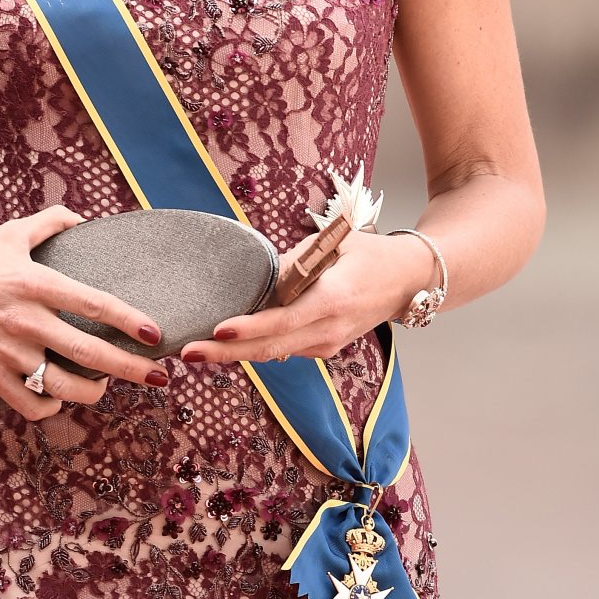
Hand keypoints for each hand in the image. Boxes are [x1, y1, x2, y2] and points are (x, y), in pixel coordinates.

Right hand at [0, 205, 170, 419]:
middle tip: (158, 376)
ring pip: (64, 387)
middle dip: (130, 369)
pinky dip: (51, 408)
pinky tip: (60, 400)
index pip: (93, 304)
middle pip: (89, 353)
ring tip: (107, 386)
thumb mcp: (8, 233)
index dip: (128, 320)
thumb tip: (81, 218)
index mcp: (34, 283)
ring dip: (95, 392)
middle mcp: (25, 321)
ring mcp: (7, 353)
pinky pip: (30, 405)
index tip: (153, 333)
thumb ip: (49, 222)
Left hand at [178, 225, 429, 367]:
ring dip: (235, 353)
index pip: (283, 320)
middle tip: (188, 351)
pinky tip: (228, 345)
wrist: (410, 280)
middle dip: (226, 353)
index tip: (218, 330)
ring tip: (197, 350)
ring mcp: (328, 344)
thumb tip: (258, 274)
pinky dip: (256, 348)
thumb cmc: (371, 254)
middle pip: (271, 348)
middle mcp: (330, 329)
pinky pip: (285, 350)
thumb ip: (294, 261)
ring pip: (274, 353)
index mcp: (333, 298)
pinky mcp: (326, 348)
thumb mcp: (333, 244)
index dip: (249, 328)